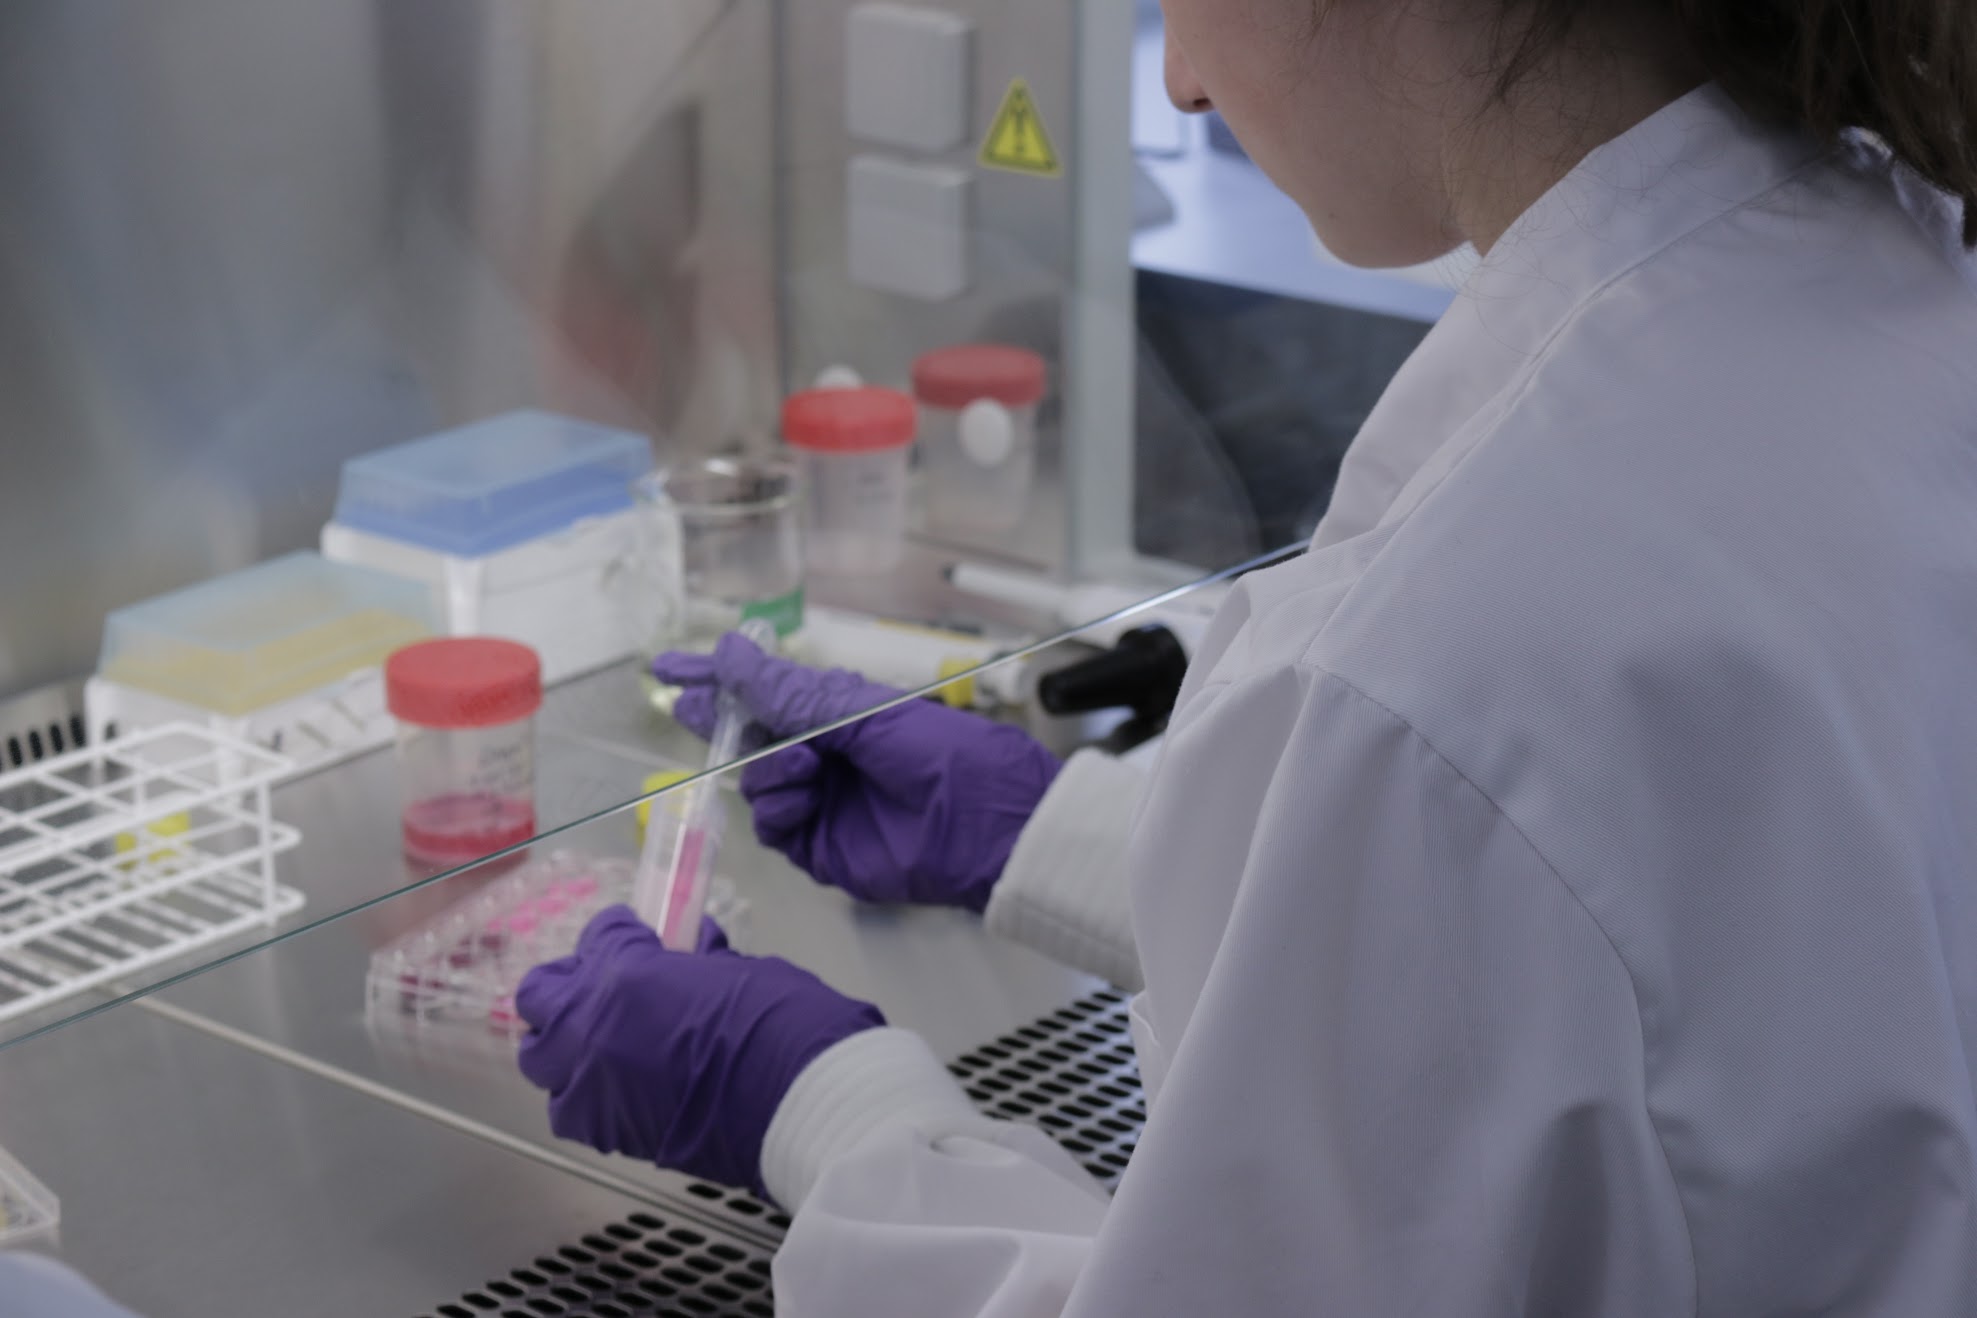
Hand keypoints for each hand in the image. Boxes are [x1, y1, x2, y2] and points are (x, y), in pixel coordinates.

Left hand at [517, 906, 882, 1196]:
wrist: (800, 1105)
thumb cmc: (780, 1023)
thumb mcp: (737, 969)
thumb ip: (694, 962)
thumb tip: (691, 955)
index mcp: (626, 973)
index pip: (600, 936)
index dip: (622, 932)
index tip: (640, 934)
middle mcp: (591, 1027)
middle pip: (541, 995)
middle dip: (569, 985)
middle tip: (605, 984)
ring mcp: (591, 1084)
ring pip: (542, 1058)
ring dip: (565, 1044)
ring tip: (604, 1042)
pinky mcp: (605, 1132)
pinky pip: (573, 1107)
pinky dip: (588, 1093)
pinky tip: (623, 1088)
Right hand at [653, 633, 1060, 911]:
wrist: (984, 827)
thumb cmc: (940, 753)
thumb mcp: (859, 709)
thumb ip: (787, 691)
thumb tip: (728, 652)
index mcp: (840, 715)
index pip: (767, 693)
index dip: (719, 680)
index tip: (671, 668)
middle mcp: (824, 756)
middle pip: (750, 738)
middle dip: (720, 722)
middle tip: (690, 707)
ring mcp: (819, 803)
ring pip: (755, 783)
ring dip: (768, 768)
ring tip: (804, 765)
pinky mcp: (818, 848)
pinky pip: (771, 824)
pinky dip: (780, 806)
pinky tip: (805, 793)